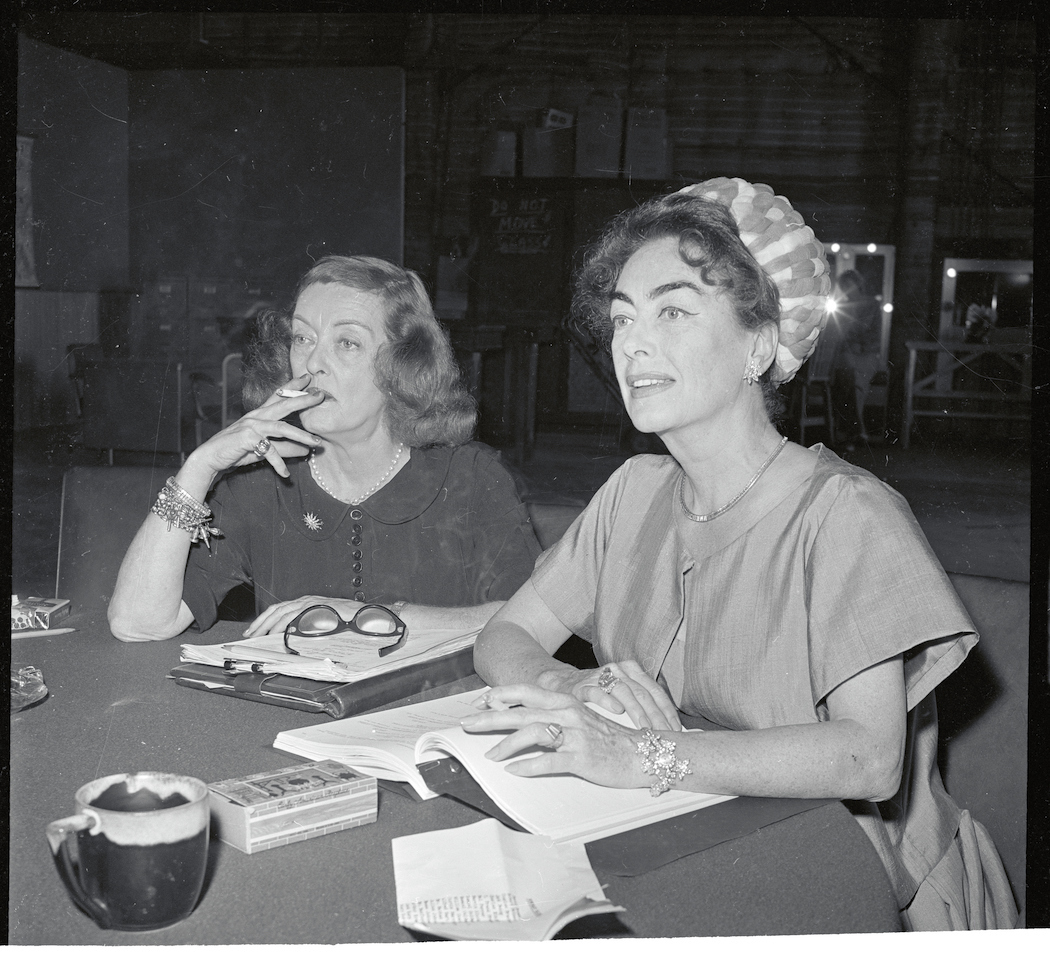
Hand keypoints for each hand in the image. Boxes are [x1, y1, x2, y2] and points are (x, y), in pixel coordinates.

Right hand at [189, 374, 325, 480]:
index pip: (278, 397)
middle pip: (283, 405)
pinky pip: (269, 451)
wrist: (211, 458)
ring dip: (301, 436)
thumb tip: (305, 450)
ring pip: (281, 428)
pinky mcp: (247, 439)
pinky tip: (285, 474)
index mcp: (259, 415)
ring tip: (317, 443)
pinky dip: (279, 463)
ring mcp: (251, 426)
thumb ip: (284, 448)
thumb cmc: (237, 451)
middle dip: (303, 399)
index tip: (307, 379)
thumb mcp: (264, 450)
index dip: (292, 387)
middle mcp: (256, 417)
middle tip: (320, 395)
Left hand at [244, 595, 368, 638]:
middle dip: (261, 622)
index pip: (279, 608)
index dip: (265, 618)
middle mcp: (304, 600)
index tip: (255, 629)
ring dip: (268, 624)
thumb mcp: (321, 623)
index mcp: (305, 602)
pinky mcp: (313, 608)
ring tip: (260, 635)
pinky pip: (292, 616)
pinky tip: (276, 633)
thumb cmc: (344, 620)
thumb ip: (307, 626)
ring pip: (281, 612)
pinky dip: (282, 625)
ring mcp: (308, 603)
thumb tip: (291, 638)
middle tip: (250, 634)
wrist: (360, 615)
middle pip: (276, 609)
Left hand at [460, 684, 651, 788]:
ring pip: (533, 734)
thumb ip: (555, 716)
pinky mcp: (581, 757)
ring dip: (507, 745)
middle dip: (491, 718)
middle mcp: (568, 714)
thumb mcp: (580, 720)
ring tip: (490, 755)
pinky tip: (515, 771)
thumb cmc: (608, 738)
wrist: (642, 753)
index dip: (501, 695)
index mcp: (566, 702)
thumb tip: (525, 719)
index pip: (527, 692)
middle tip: (468, 725)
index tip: (479, 702)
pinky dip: (529, 766)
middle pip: (522, 713)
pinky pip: (549, 761)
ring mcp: (575, 735)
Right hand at [544, 660, 681, 731]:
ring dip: (636, 711)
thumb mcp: (624, 694)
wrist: (562, 685)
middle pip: (643, 693)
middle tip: (665, 735)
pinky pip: (597, 692)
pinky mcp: (581, 686)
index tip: (676, 731)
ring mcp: (599, 677)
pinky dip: (608, 700)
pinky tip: (617, 710)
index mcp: (632, 670)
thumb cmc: (599, 695)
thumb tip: (672, 728)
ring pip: (624, 691)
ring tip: (646, 728)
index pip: (655, 691)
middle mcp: (618, 670)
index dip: (667, 711)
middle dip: (656, 716)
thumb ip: (644, 704)